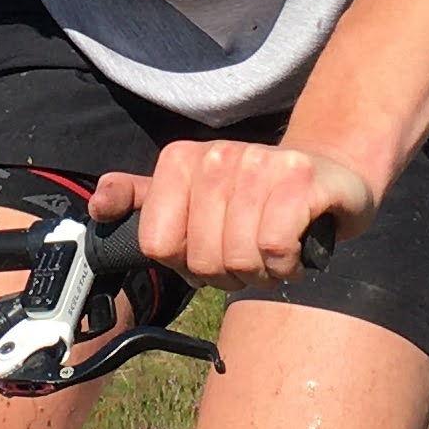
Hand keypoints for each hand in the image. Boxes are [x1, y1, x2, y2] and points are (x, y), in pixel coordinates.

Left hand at [90, 141, 377, 291]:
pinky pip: (275, 246)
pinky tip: (294, 249)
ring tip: (273, 251)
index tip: (210, 246)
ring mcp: (260, 162)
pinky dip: (287, 263)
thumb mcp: (192, 197)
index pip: (158, 246)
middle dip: (228, 273)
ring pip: (239, 257)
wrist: (329, 173)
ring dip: (262, 271)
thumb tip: (99, 205)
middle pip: (201, 259)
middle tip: (248, 253)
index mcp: (181, 160)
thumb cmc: (256, 199)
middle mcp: (217, 155)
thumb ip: (142, 201)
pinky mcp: (300, 178)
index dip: (186, 263)